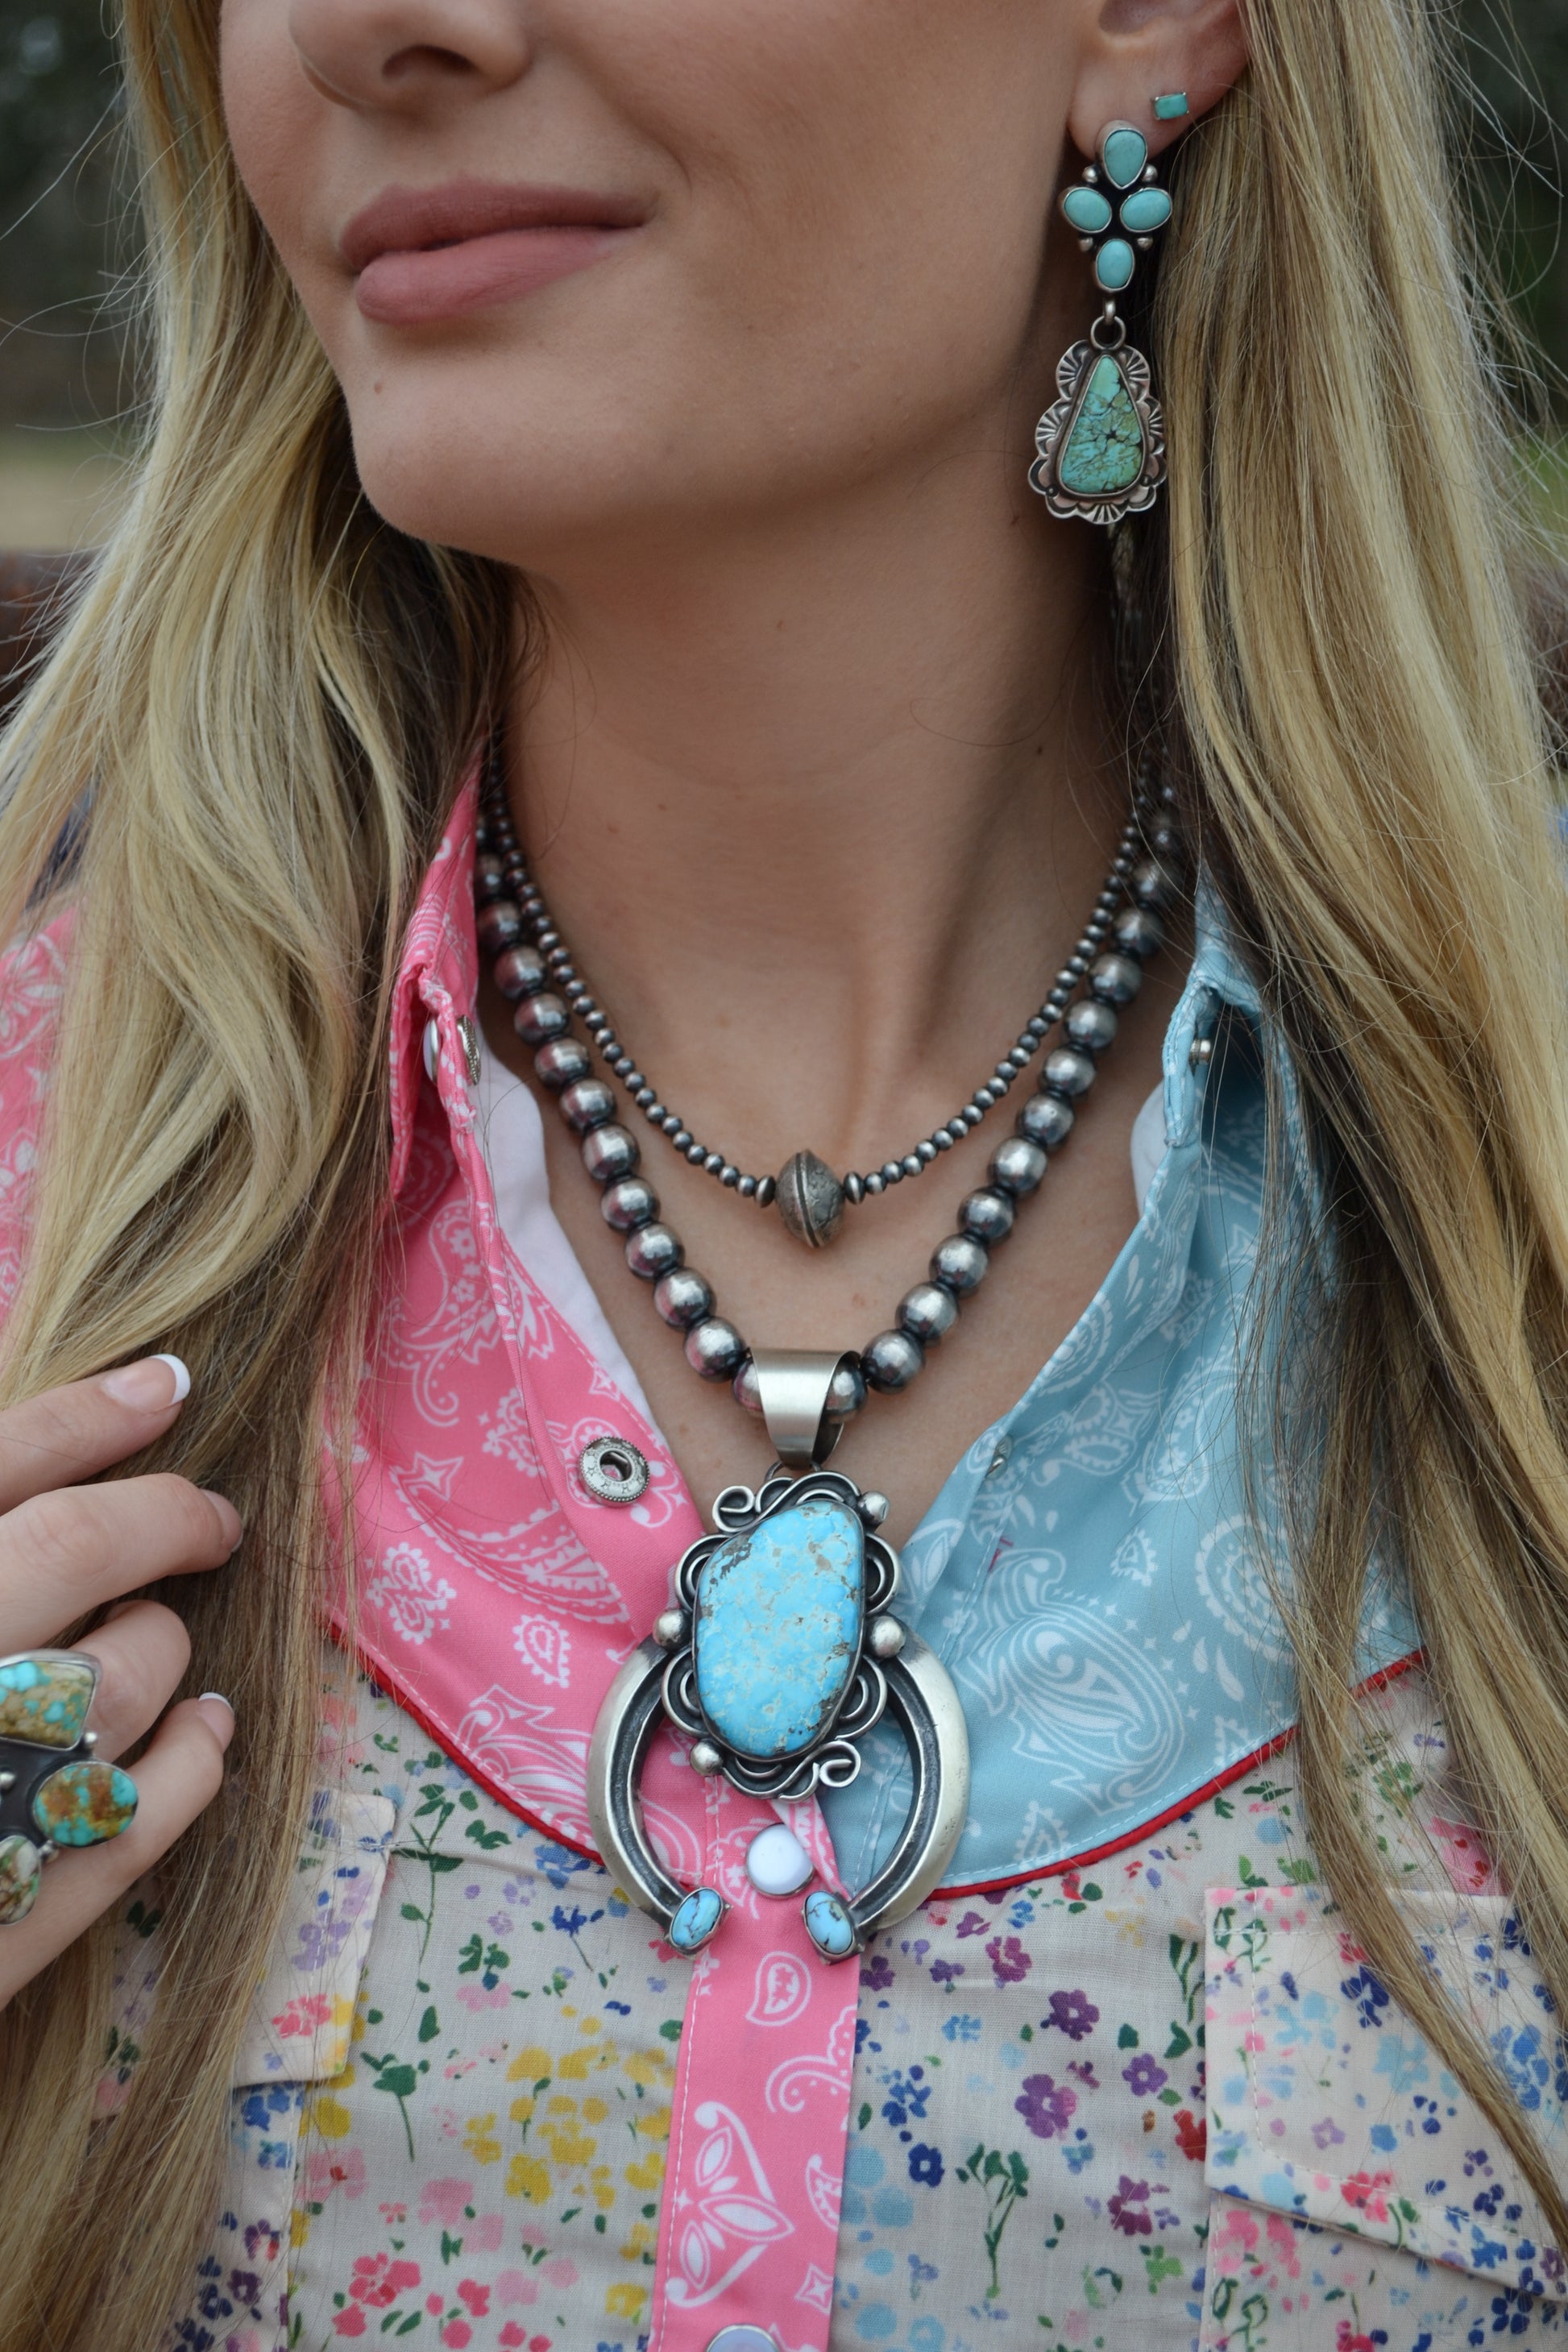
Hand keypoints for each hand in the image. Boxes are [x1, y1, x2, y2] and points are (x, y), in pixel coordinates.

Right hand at [0, 1356, 239, 2007]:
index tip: (162, 1383)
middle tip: (208, 1512)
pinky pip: (145, 1816)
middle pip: (78, 1548)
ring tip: (162, 1629)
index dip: (86, 1413)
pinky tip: (209, 1725)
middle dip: (162, 1513)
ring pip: (129, 1672)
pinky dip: (196, 1757)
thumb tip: (12, 1480)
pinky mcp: (5, 1927)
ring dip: (167, 1638)